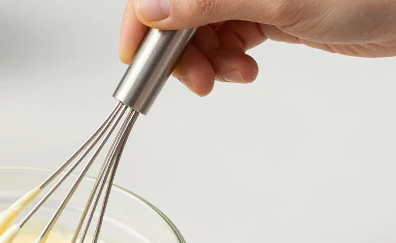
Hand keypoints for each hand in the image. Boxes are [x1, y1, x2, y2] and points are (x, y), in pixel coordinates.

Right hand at [120, 0, 395, 94]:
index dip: (142, 21)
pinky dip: (227, 62)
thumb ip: (209, 3)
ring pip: (197, 33)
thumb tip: (152, 10)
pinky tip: (244, 69)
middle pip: (176, 15)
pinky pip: (224, 40)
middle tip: (197, 81)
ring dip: (206, 63)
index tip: (135, 57)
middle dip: (179, 53)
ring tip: (232, 75)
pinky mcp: (261, 11)